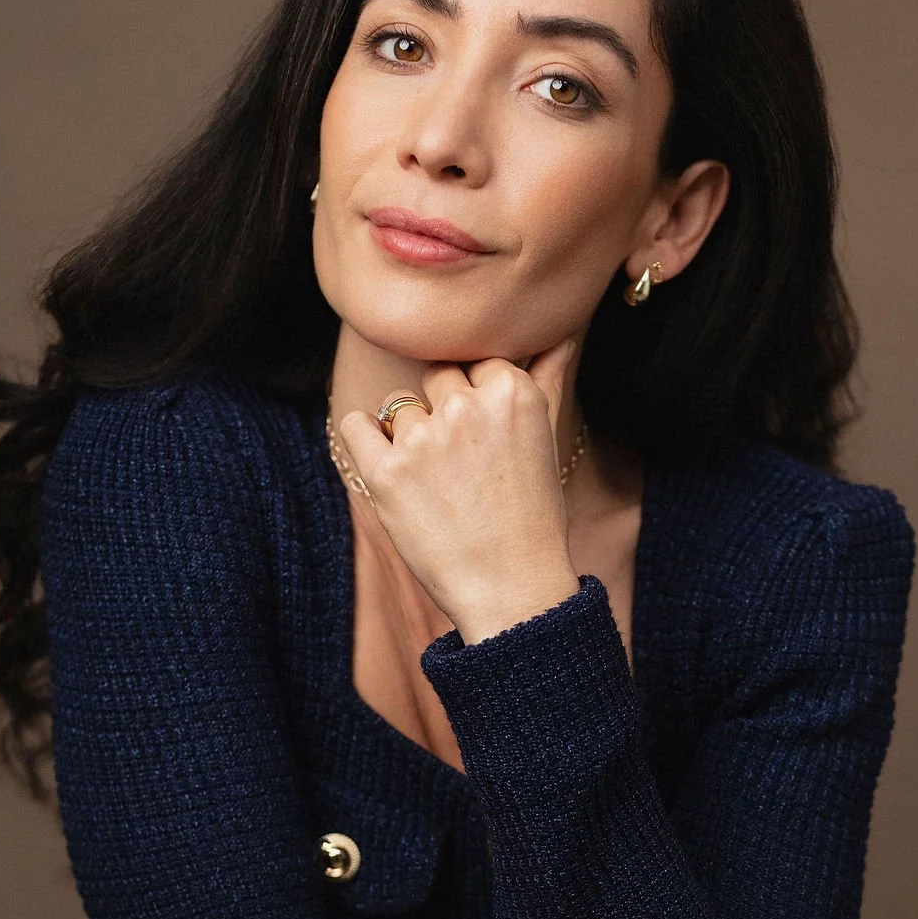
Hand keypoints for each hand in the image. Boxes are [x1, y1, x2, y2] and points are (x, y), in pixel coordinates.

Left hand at [337, 338, 583, 641]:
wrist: (511, 588)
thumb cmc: (533, 516)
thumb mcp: (547, 439)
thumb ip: (548, 375)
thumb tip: (561, 330)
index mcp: (512, 391)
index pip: (476, 362)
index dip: (476, 399)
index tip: (486, 439)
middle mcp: (467, 406)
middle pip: (436, 376)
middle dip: (443, 411)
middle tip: (463, 467)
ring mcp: (423, 437)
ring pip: (399, 406)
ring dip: (409, 436)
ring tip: (438, 485)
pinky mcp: (385, 471)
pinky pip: (356, 426)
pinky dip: (365, 442)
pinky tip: (390, 470)